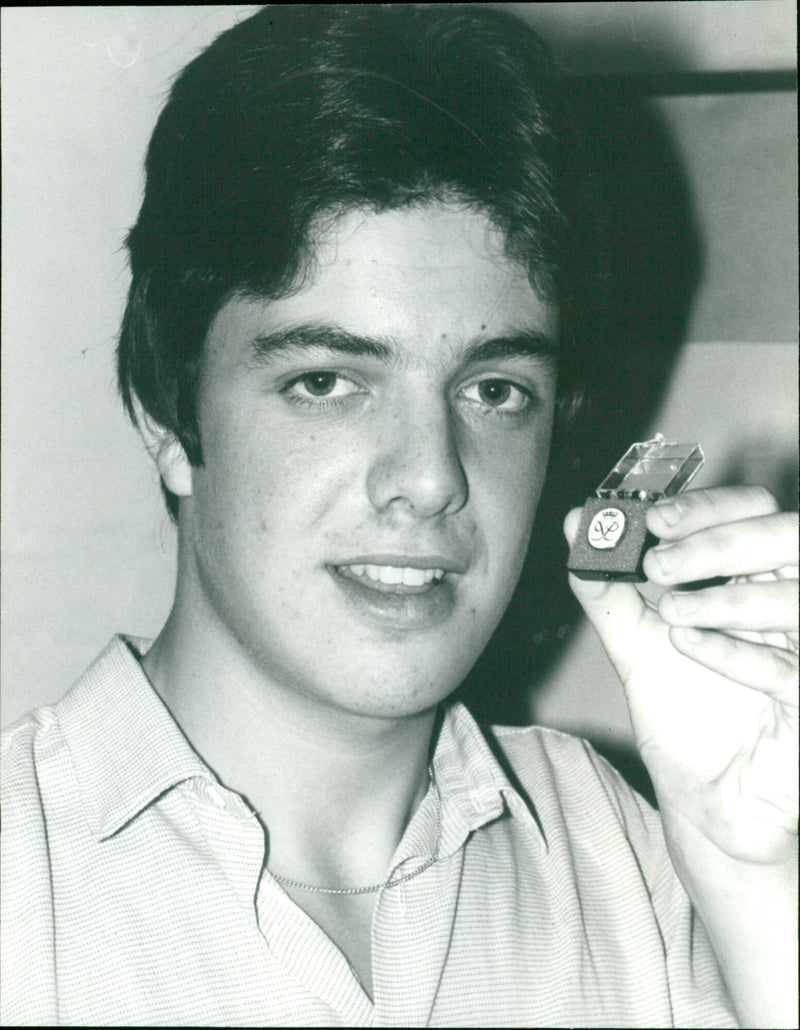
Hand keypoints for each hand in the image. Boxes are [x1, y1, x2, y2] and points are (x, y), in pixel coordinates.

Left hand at [564, 485, 797, 868]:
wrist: (704, 802)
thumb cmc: (684, 716)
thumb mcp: (634, 642)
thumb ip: (607, 585)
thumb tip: (576, 522)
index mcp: (756, 580)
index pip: (752, 511)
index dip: (707, 506)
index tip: (652, 519)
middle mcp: (791, 606)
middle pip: (787, 535)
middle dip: (717, 541)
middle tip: (657, 562)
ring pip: (796, 594)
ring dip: (725, 597)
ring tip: (669, 614)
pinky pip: (790, 667)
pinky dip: (734, 651)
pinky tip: (687, 647)